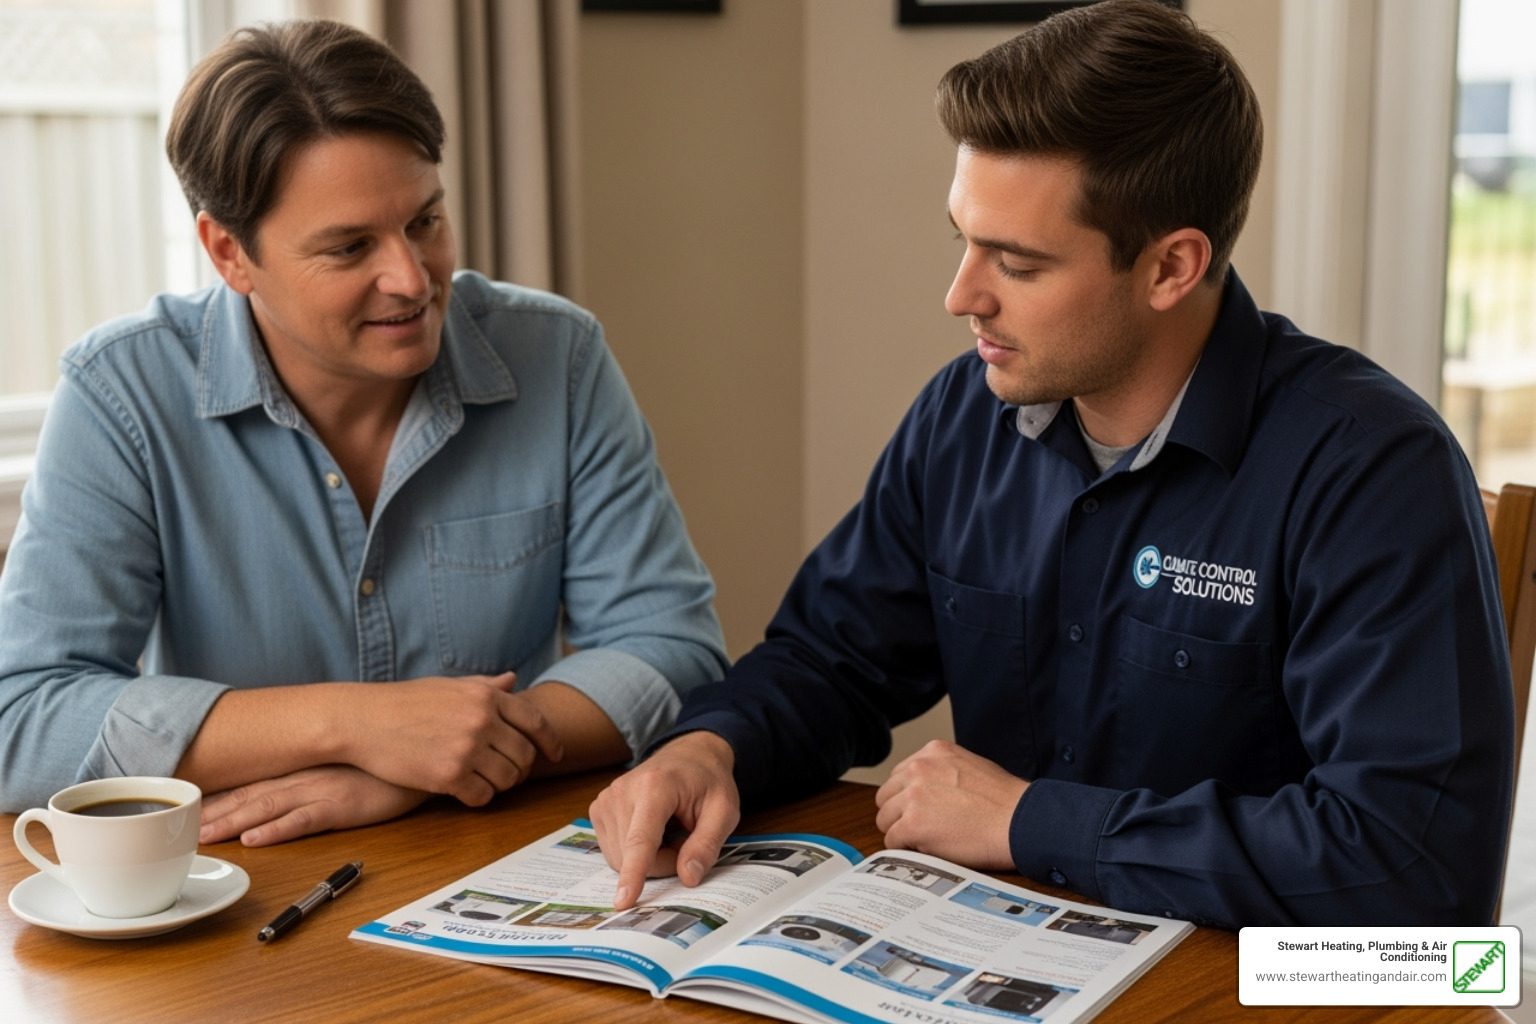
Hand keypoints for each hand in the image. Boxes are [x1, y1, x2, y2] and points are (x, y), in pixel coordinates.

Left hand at [199, 765, 428, 846]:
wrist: (423, 757)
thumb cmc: (386, 762)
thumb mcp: (345, 763)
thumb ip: (318, 771)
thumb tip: (292, 784)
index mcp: (305, 768)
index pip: (254, 783)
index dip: (221, 798)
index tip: (191, 810)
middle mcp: (307, 776)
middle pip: (251, 796)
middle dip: (215, 814)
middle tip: (181, 830)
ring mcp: (323, 789)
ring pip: (267, 808)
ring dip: (233, 823)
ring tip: (204, 838)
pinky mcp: (343, 806)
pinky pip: (304, 820)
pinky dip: (276, 830)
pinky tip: (254, 839)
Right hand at [342, 673, 562, 805]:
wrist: (363, 720)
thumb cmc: (404, 702)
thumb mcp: (449, 686)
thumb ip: (485, 686)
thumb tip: (512, 680)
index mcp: (486, 696)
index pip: (536, 722)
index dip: (551, 742)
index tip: (556, 755)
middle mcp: (482, 721)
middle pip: (525, 755)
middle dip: (521, 768)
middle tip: (508, 773)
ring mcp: (467, 748)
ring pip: (507, 779)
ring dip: (500, 784)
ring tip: (485, 781)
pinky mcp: (449, 776)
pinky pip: (483, 796)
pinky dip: (479, 797)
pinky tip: (465, 792)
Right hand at [588, 731, 739, 909]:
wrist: (687, 756)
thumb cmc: (707, 782)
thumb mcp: (724, 810)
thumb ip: (707, 844)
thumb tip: (688, 878)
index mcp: (655, 786)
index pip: (641, 839)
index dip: (633, 873)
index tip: (623, 901)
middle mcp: (622, 791)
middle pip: (633, 856)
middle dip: (663, 862)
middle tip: (686, 841)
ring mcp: (605, 800)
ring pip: (621, 858)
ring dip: (650, 859)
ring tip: (670, 832)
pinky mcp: (598, 810)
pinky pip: (614, 852)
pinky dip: (636, 853)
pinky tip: (653, 832)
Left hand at [874, 740, 1026, 870]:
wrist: (1020, 821)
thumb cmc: (1005, 801)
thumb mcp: (970, 766)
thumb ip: (942, 772)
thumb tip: (926, 790)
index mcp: (932, 752)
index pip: (899, 775)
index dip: (907, 797)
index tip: (918, 810)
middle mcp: (918, 768)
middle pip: (886, 795)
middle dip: (899, 812)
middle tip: (918, 828)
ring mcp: (913, 796)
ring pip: (885, 818)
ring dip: (900, 831)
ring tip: (926, 840)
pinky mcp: (912, 824)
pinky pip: (892, 840)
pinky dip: (905, 848)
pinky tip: (926, 849)